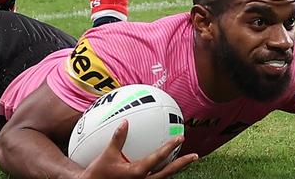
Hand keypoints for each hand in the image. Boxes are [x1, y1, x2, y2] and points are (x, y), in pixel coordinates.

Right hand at [79, 121, 197, 178]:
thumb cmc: (99, 172)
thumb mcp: (107, 154)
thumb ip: (118, 138)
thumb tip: (125, 122)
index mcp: (137, 172)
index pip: (158, 158)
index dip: (170, 147)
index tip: (180, 138)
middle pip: (168, 172)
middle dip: (182, 163)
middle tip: (195, 155)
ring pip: (164, 178)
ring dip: (175, 169)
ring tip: (185, 161)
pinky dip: (163, 173)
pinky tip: (167, 167)